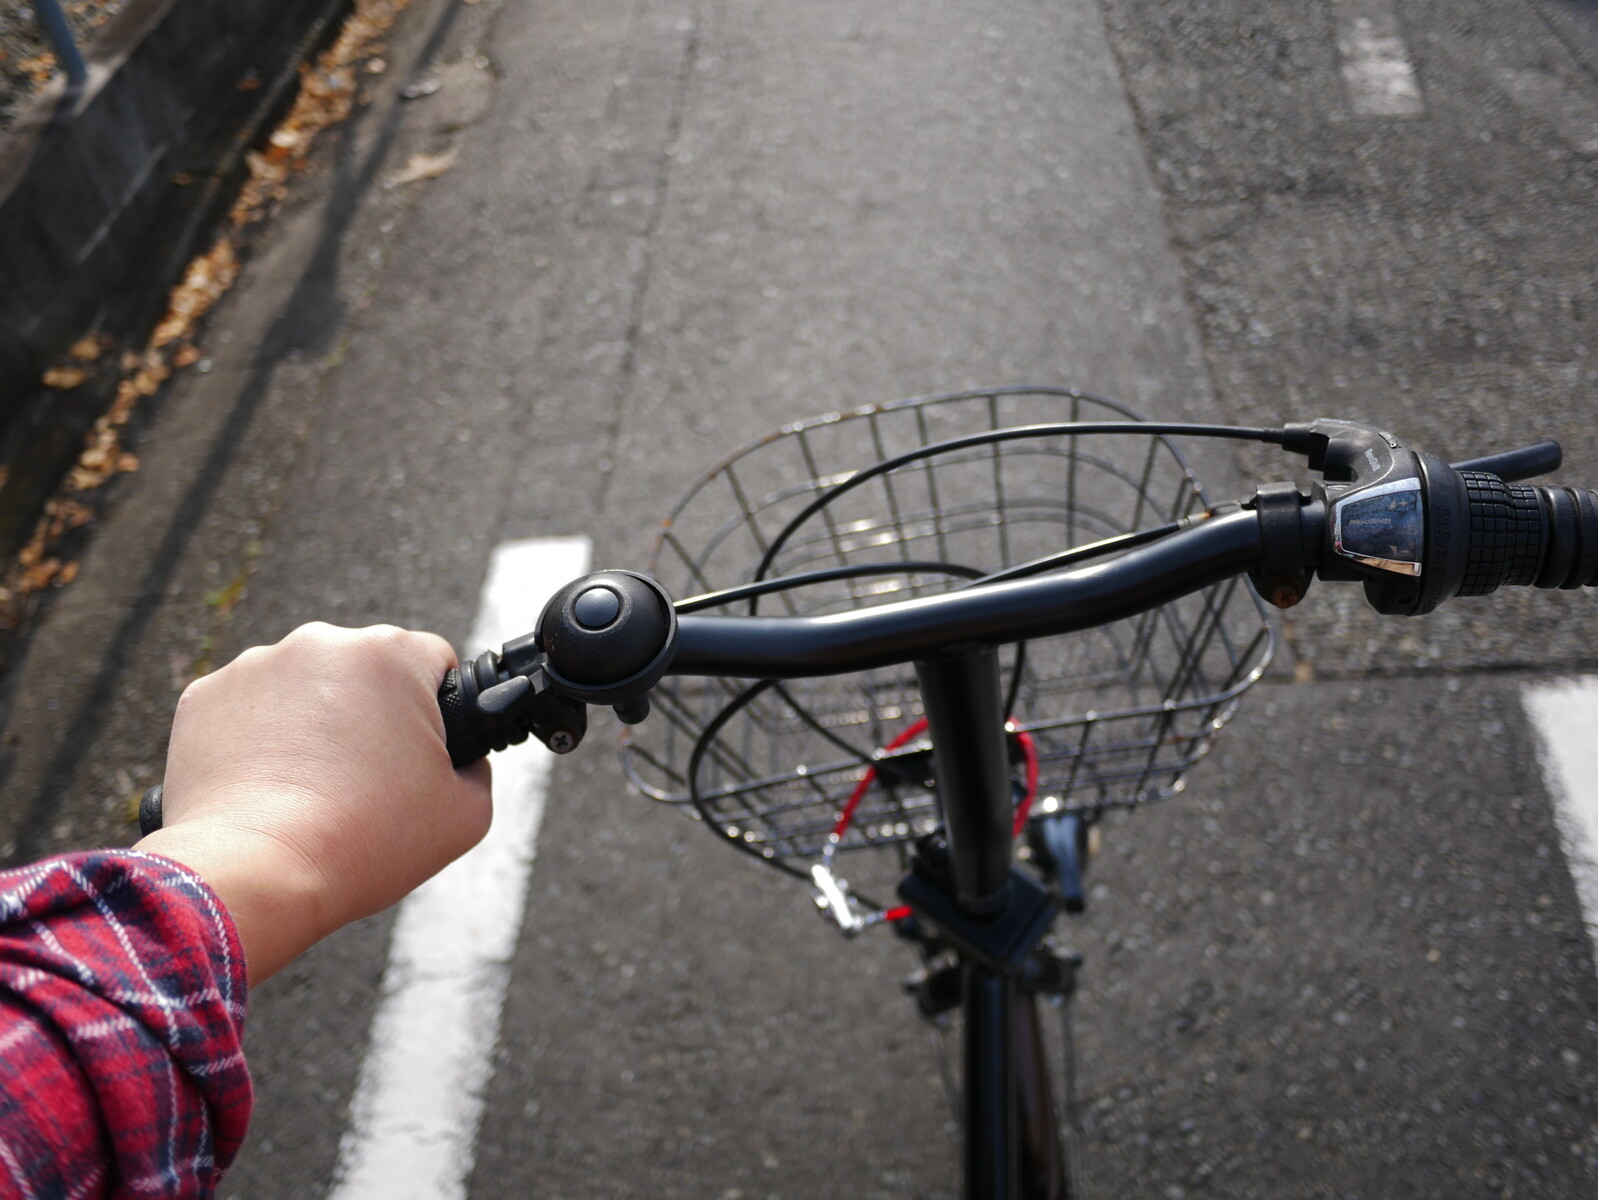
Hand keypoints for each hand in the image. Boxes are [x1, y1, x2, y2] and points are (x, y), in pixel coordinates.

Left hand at [135, 623, 492, 982]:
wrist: (255, 874)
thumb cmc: (364, 843)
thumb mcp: (466, 815)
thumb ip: (477, 768)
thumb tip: (459, 758)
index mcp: (391, 654)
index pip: (434, 662)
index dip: (435, 711)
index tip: (417, 753)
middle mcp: (321, 641)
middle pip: (365, 670)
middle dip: (370, 712)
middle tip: (365, 778)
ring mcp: (255, 666)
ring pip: (305, 686)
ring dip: (313, 721)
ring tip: (310, 788)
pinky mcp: (204, 696)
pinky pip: (248, 709)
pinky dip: (259, 739)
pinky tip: (268, 786)